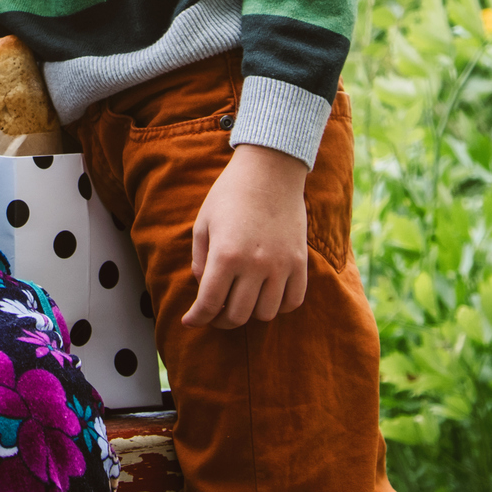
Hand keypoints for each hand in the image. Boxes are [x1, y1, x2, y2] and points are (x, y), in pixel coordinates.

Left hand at [184, 142, 308, 328]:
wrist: (270, 170)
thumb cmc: (229, 195)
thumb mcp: (203, 224)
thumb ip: (200, 261)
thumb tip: (203, 291)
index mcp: (226, 255)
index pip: (209, 303)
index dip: (197, 317)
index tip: (190, 321)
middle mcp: (255, 265)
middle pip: (237, 315)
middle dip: (220, 320)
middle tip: (214, 314)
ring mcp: (281, 266)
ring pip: (265, 314)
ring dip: (249, 314)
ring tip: (240, 302)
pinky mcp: (300, 263)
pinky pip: (292, 302)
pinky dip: (278, 307)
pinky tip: (266, 297)